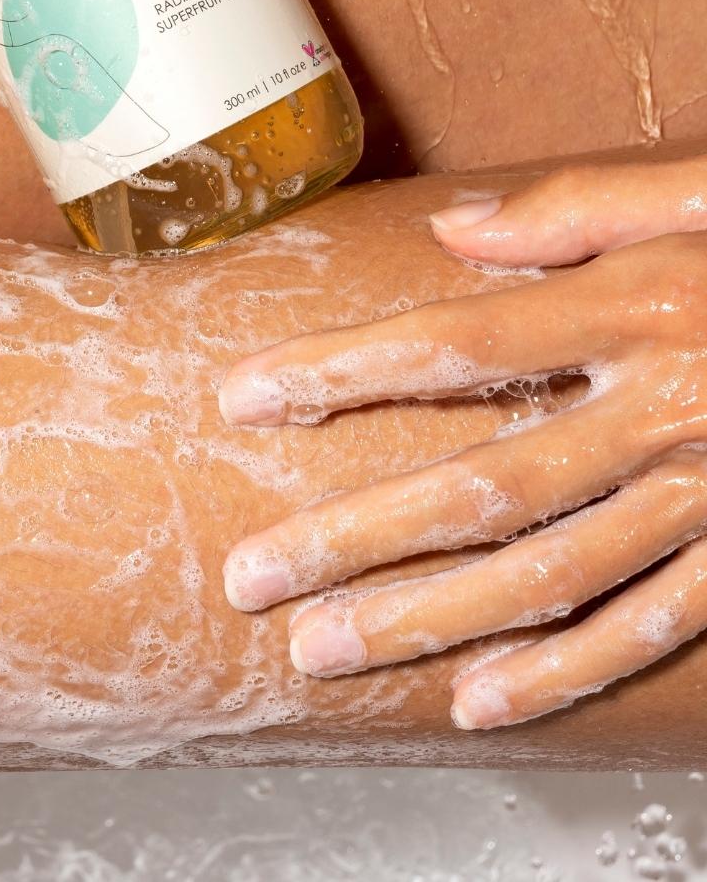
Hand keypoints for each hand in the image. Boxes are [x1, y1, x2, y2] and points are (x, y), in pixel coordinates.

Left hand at [219, 155, 706, 729]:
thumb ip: (583, 203)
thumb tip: (453, 229)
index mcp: (642, 308)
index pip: (458, 345)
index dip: (341, 372)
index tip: (242, 398)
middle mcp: (667, 411)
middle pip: (484, 485)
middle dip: (356, 537)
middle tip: (253, 579)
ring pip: (551, 574)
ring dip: (430, 620)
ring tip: (325, 653)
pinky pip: (651, 626)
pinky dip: (565, 672)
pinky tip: (479, 703)